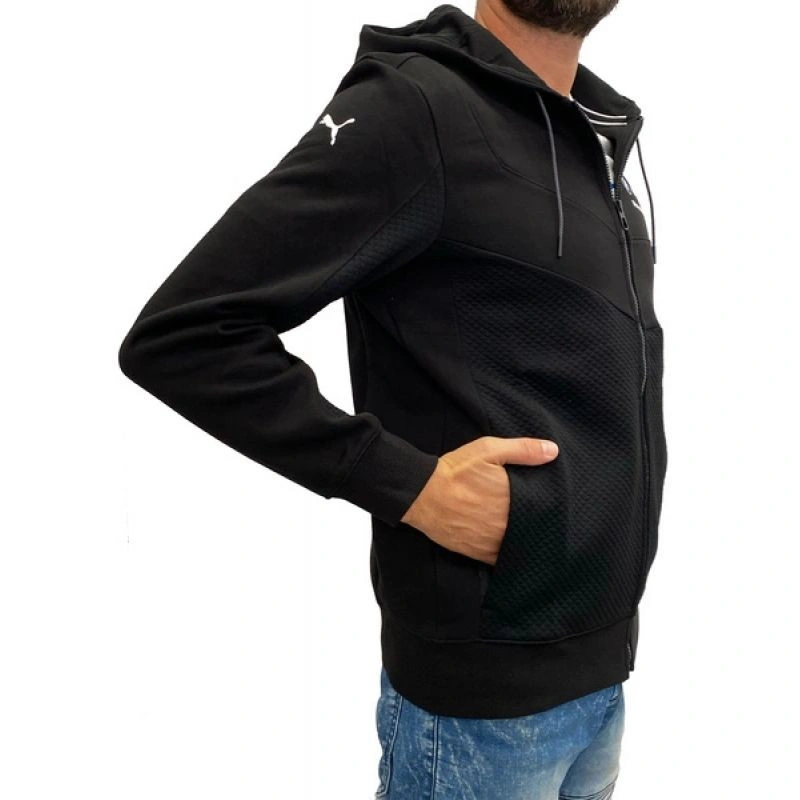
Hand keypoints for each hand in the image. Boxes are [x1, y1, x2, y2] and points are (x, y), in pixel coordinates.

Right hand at [400, 436, 558, 565]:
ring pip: (519, 546)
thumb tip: (553, 451)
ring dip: (524, 540)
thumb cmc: (455, 471)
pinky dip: (508, 554)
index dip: (549, 508)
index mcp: (513, 500)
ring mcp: (493, 542)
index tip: (553, 504)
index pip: (544, 509)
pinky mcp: (478, 553)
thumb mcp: (488, 450)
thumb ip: (522, 450)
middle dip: (537, 524)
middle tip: (541, 518)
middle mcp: (506, 525)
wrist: (421, 494)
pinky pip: (501, 559)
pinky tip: (509, 545)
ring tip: (527, 532)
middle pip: (533, 529)